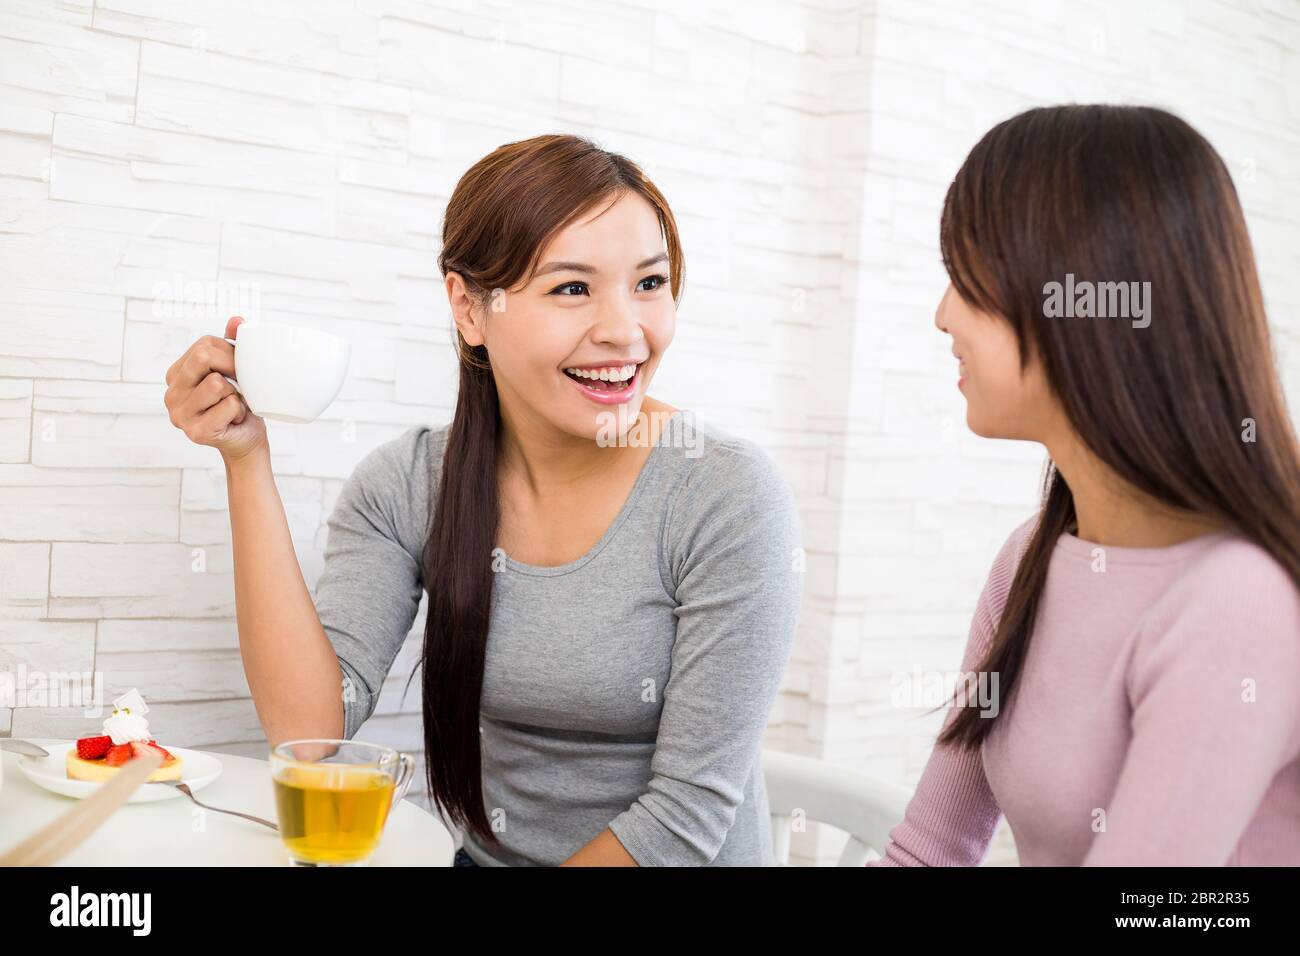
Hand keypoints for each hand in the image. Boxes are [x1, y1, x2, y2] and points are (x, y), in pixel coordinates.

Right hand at [164, 316, 266, 461]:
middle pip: (204, 357)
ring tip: (234, 405)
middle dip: (232, 368)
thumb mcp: (234, 371)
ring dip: (237, 394)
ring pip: (218, 383)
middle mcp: (171, 394)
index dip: (231, 353)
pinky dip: (241, 411)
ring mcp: (180, 415)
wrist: (246, 440)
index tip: (238, 370)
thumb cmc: (238, 402)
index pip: (204, 344)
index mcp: (175, 374)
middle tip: (241, 385)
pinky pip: (229, 406)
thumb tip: (237, 319)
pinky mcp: (196, 432)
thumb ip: (231, 344)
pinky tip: (234, 420)